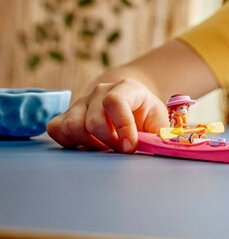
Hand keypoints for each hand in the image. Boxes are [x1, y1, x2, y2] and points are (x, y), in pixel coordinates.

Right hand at [46, 79, 167, 152]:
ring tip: (105, 147)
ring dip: (88, 143)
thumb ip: (160, 133)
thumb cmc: (144, 114)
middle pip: (93, 119)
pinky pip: (56, 128)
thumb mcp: (158, 119)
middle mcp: (99, 92)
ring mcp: (80, 102)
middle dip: (108, 141)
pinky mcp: (66, 114)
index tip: (130, 146)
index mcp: (126, 88)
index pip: (115, 101)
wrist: (126, 100)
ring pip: (71, 125)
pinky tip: (86, 145)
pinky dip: (68, 142)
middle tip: (120, 150)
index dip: (122, 126)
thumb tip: (162, 147)